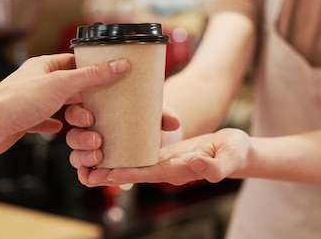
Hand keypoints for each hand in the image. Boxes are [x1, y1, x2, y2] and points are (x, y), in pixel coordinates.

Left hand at [0, 54, 129, 159]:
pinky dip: (55, 125)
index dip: (94, 67)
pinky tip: (62, 129)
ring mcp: (30, 102)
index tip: (112, 74)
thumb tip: (119, 64)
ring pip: (59, 105)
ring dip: (73, 113)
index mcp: (45, 66)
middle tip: (100, 106)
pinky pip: (44, 122)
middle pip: (69, 85)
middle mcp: (37, 81)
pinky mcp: (23, 122)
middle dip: (86, 96)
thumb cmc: (15, 102)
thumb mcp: (62, 84)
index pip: (75, 61)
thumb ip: (92, 75)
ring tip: (85, 121)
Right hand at [65, 105, 180, 169]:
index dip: (77, 114)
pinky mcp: (96, 168)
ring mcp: (90, 151)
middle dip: (81, 139)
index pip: (75, 111)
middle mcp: (87, 131)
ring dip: (83, 158)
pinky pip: (85, 173)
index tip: (90, 117)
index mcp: (93, 112)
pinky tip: (90, 176)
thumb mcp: (152, 114)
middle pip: (72, 135)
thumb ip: (162, 116)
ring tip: (98, 158)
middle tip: (97, 140)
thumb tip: (173, 123)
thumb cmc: (144, 119)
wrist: (152, 135)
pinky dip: (85, 175)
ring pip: (75, 156)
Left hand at [74, 128, 249, 186]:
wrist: (237, 150)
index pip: (147, 173)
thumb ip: (214, 166)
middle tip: (83, 171)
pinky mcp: (165, 152)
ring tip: (86, 160)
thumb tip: (195, 164)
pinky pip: (141, 154)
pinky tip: (111, 146)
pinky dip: (125, 153)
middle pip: (134, 171)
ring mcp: (165, 161)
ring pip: (134, 164)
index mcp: (179, 170)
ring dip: (112, 164)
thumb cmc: (235, 152)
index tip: (104, 173)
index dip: (126, 173)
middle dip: (110, 173)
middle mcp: (167, 168)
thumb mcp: (229, 157)